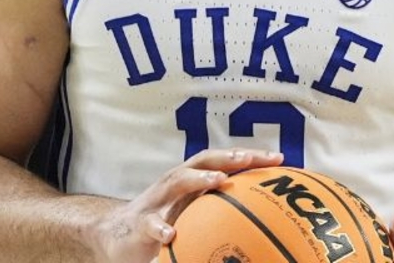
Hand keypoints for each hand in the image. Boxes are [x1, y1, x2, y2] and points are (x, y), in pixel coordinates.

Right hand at [88, 147, 284, 262]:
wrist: (115, 237)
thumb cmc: (162, 225)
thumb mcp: (192, 216)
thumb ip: (220, 212)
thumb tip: (264, 222)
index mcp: (191, 182)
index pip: (224, 162)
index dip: (250, 157)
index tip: (279, 158)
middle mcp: (175, 184)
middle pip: (203, 161)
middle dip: (227, 157)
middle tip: (249, 158)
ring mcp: (156, 201)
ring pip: (177, 181)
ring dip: (198, 178)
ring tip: (218, 180)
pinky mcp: (139, 224)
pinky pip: (150, 224)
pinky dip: (160, 227)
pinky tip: (170, 234)